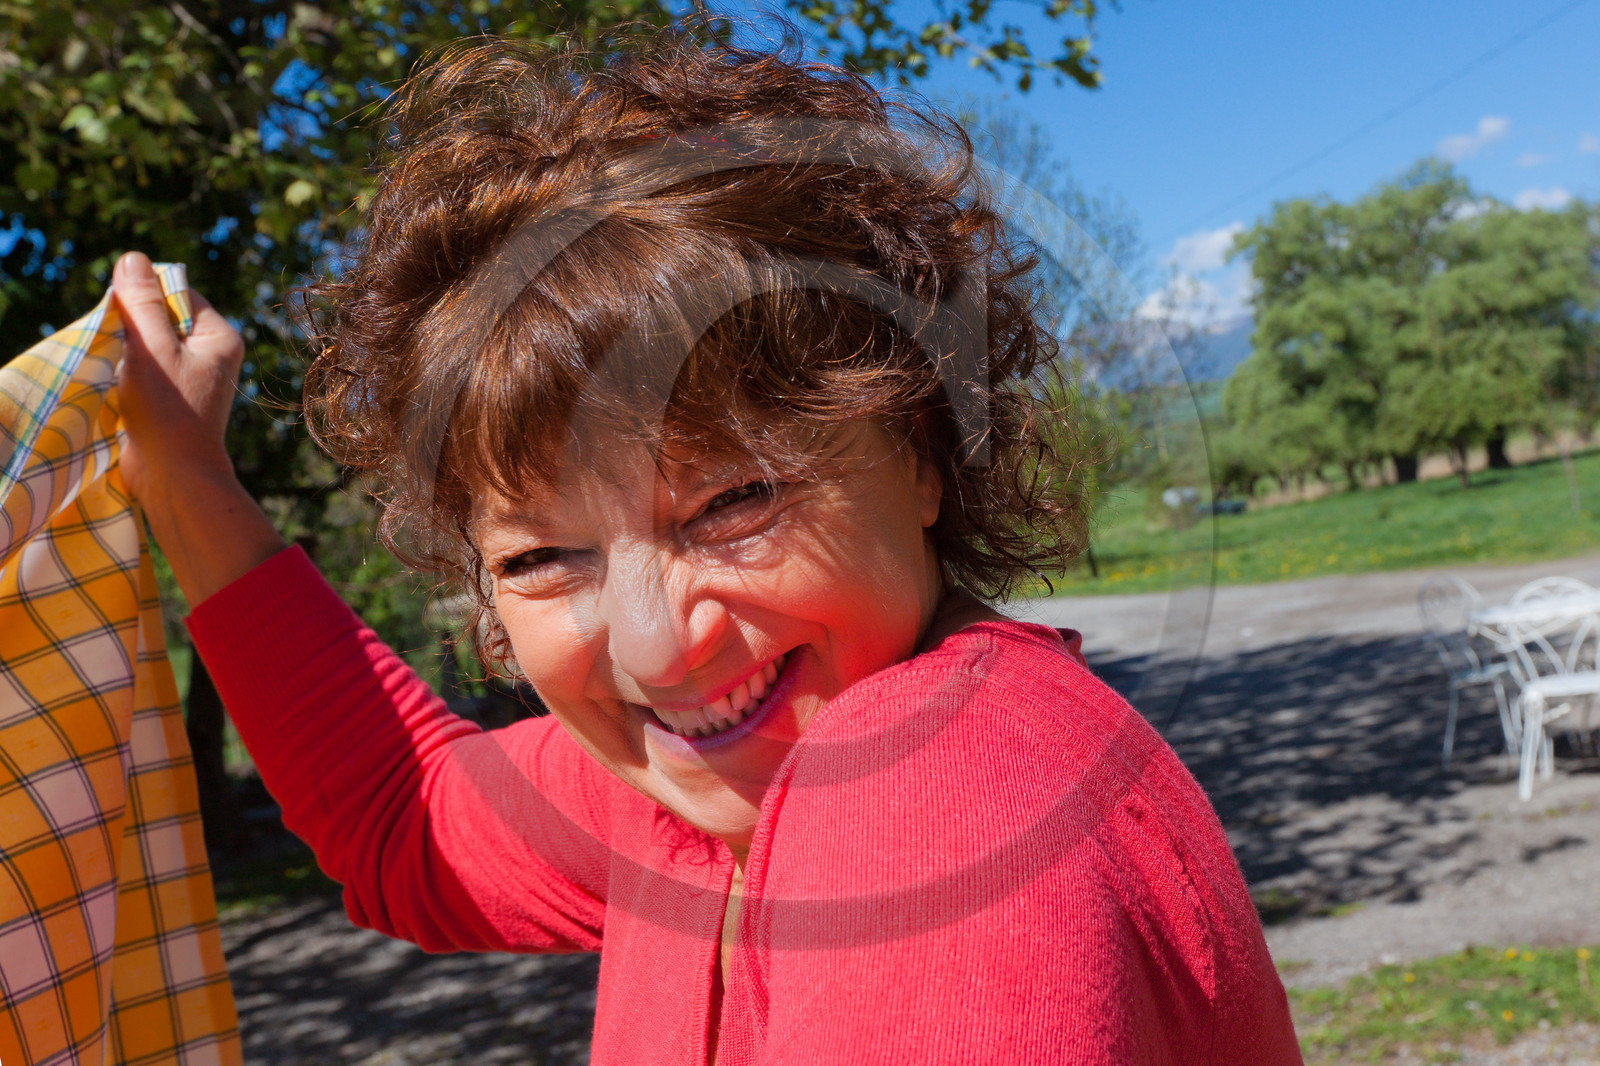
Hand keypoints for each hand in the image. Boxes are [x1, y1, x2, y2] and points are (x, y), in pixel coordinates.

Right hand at [110, 251, 285, 604]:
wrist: (175, 475)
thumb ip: (142, 303)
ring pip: (153, 344)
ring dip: (130, 351)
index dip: (147, 297)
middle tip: (126, 350)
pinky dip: (131, 373)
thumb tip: (134, 259)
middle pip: (164, 317)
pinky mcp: (177, 398)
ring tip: (126, 373)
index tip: (127, 319)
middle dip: (136, 327)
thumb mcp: (152, 347)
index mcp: (221, 336)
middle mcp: (214, 354)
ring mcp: (196, 377)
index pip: (179, 292)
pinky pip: (149, 369)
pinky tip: (124, 388)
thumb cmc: (169, 410)